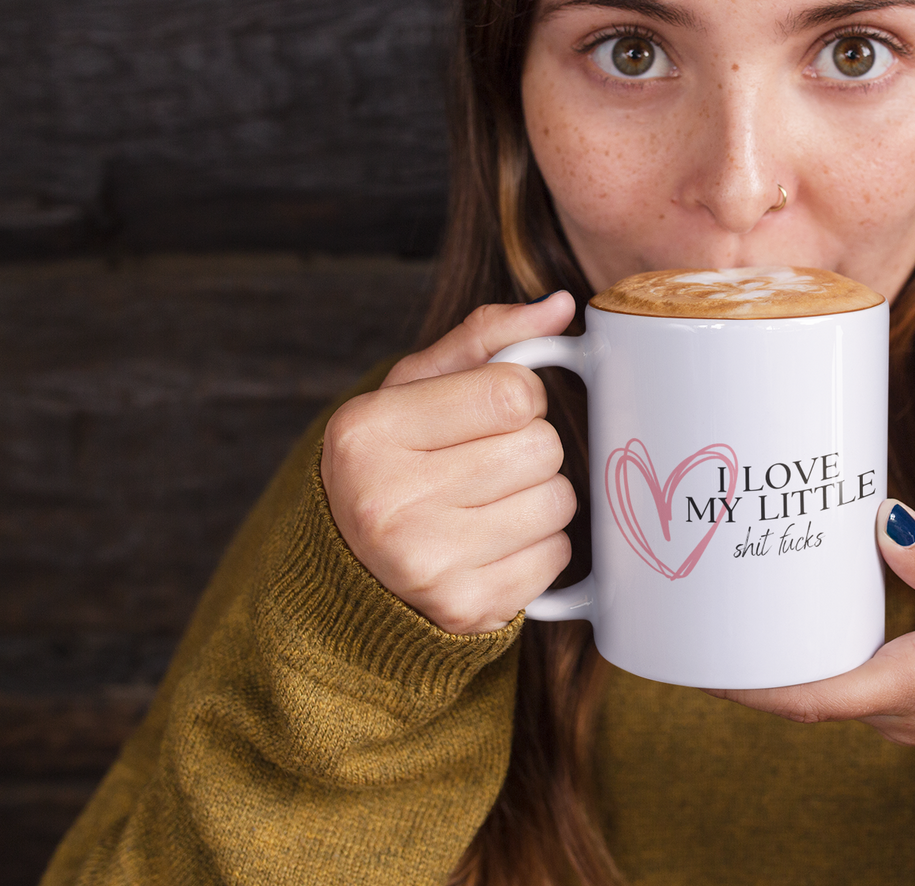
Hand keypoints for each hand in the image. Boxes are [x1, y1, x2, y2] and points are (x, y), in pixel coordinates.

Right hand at [320, 292, 577, 634]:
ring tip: (492, 503)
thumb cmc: (395, 461)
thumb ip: (486, 338)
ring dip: (541, 497)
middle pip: (542, 447)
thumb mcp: (416, 388)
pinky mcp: (464, 608)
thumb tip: (560, 305)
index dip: (521, 397)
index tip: (492, 413)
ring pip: (558, 502)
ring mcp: (424, 562)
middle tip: (488, 462)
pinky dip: (540, 548)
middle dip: (532, 448)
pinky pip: (556, 559)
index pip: (513, 392)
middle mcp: (387, 498)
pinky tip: (495, 544)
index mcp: (369, 430)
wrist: (354, 570)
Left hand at [709, 499, 914, 756]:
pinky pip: (854, 679)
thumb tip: (882, 523)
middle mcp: (905, 712)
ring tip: (743, 585)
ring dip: (787, 648)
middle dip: (753, 652)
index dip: (749, 683)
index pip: (813, 696)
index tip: (698, 656)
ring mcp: (910, 715)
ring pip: (828, 684)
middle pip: (807, 688)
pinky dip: (823, 649)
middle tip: (706, 591)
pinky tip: (808, 605)